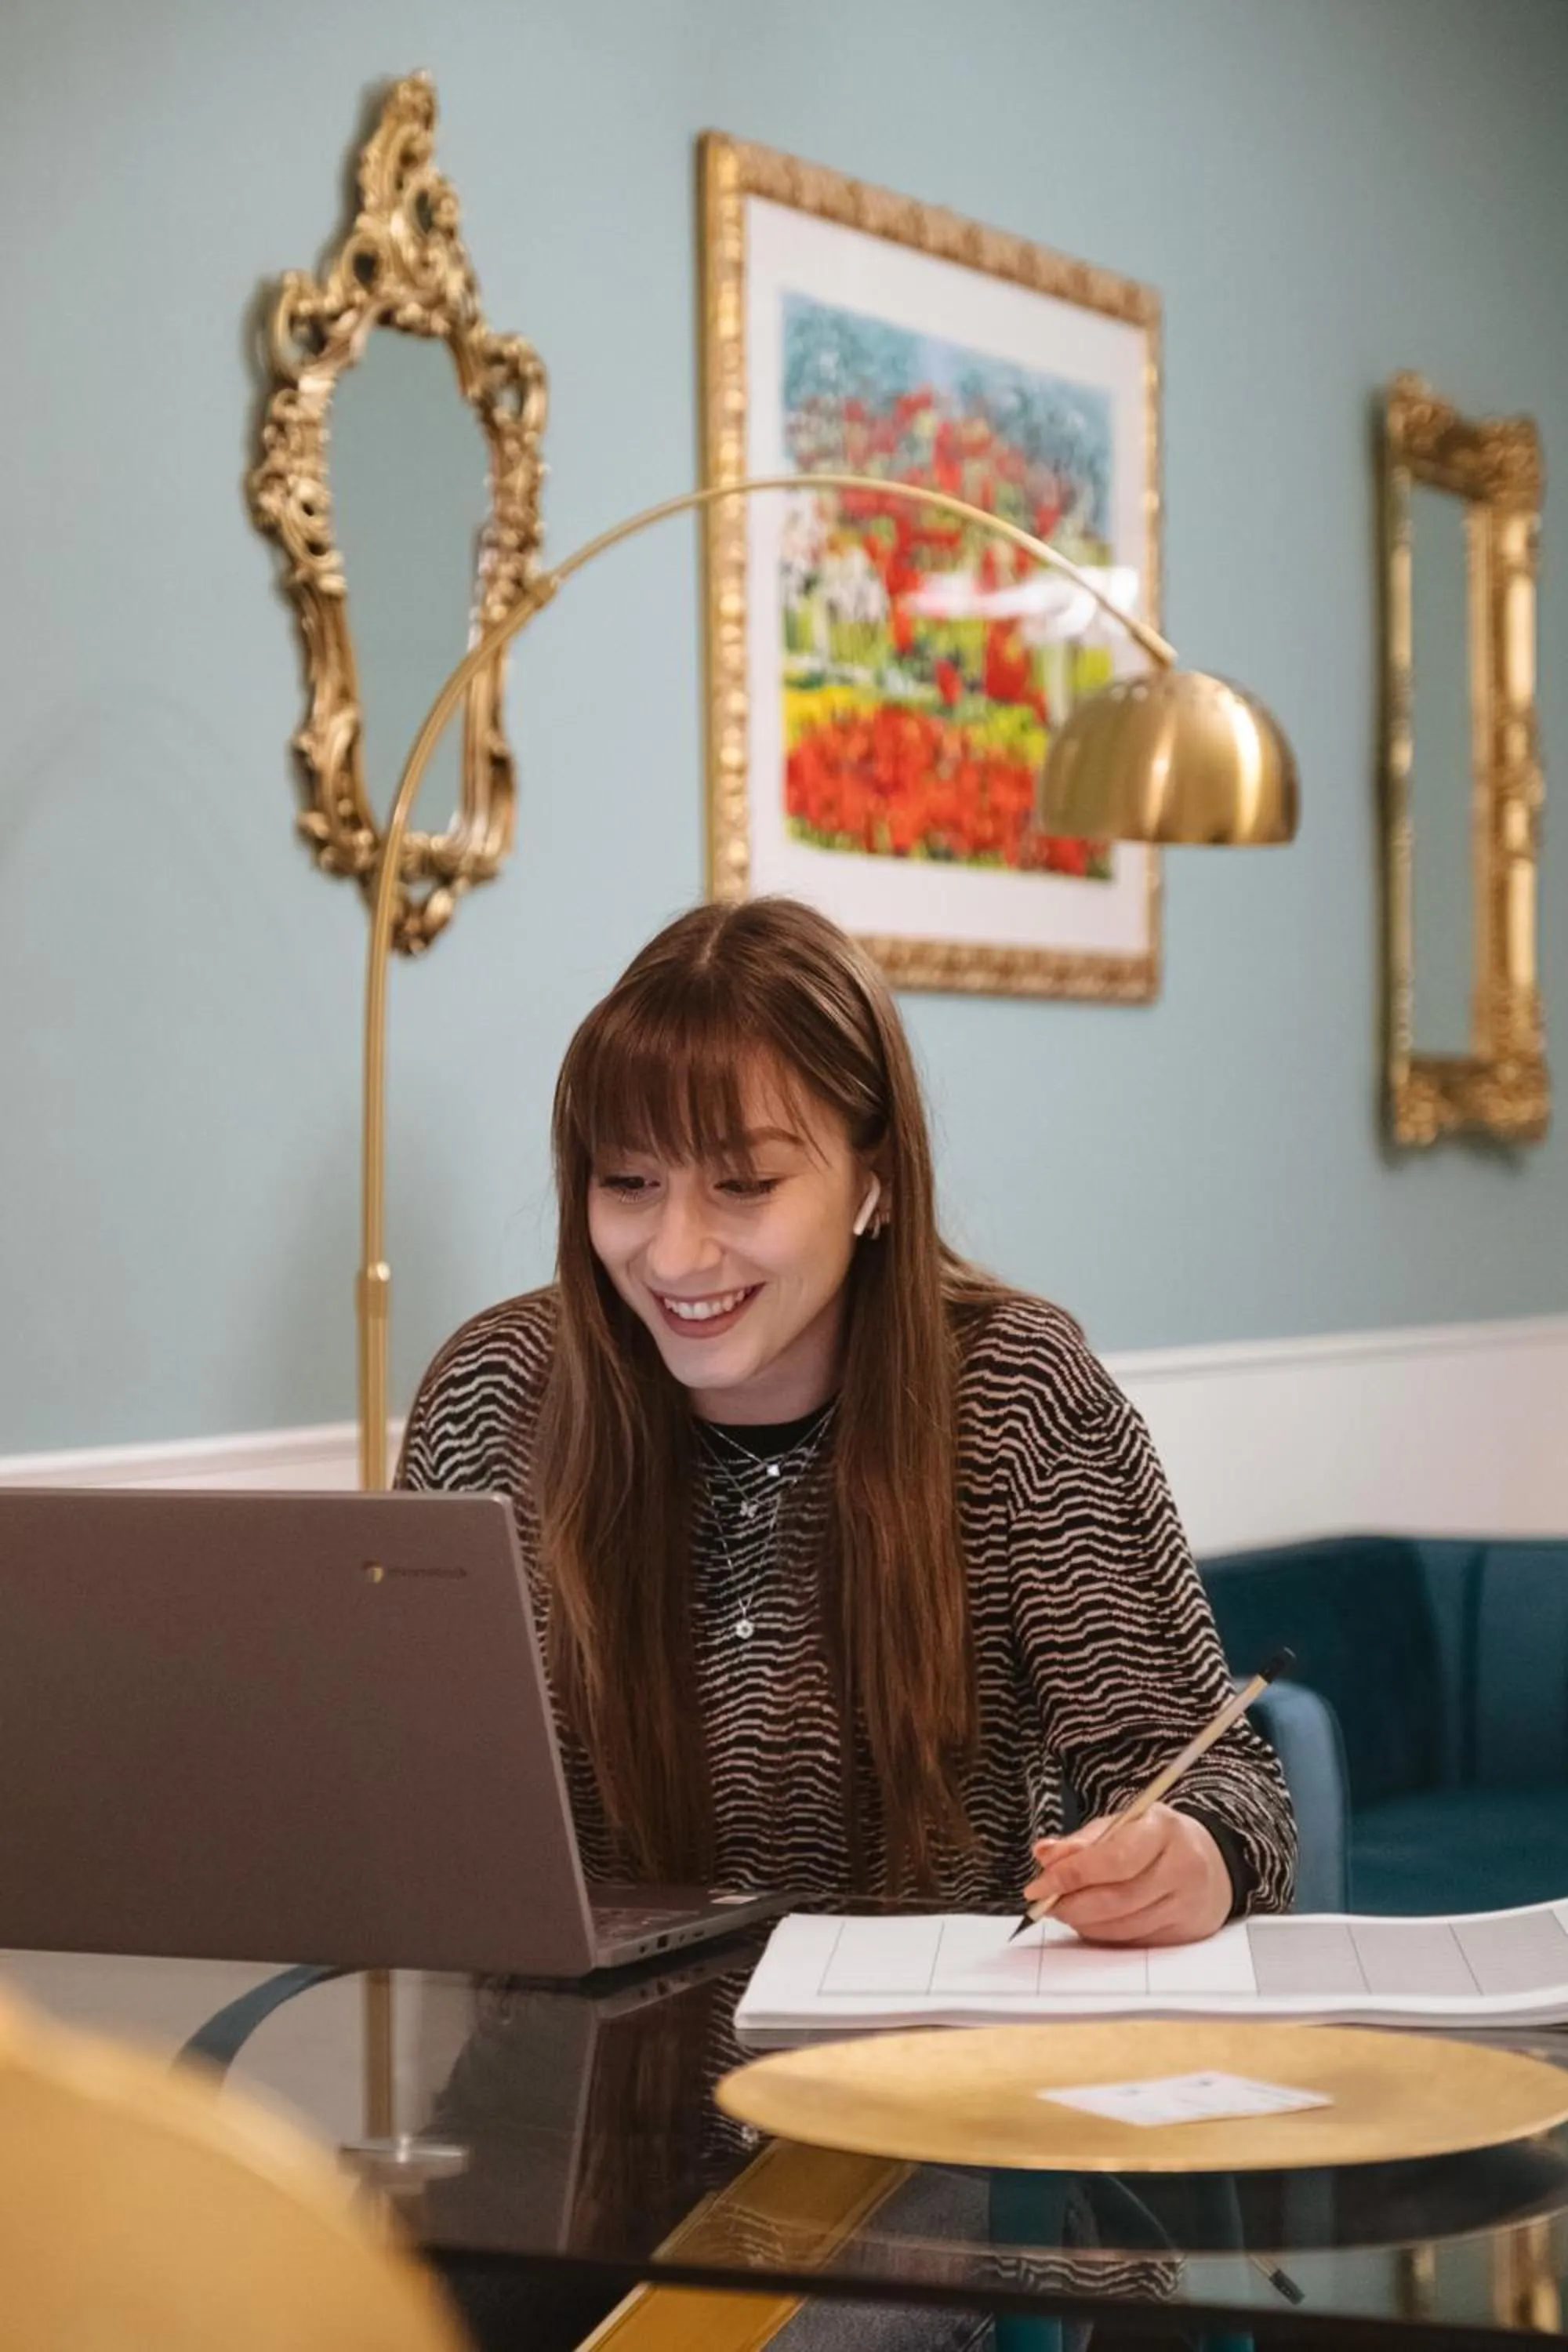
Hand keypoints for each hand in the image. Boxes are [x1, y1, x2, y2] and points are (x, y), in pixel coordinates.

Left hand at [1024, 1804, 1230, 1944]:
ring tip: (1066, 1911)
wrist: (1211, 1862)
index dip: (1071, 1876)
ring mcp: (1188, 1904)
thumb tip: (1044, 1854)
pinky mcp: (1186, 1933)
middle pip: (1116, 1899)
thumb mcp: (1121, 1825)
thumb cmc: (1154, 1840)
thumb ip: (1082, 1841)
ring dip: (1085, 1923)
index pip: (1113, 1859)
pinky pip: (1134, 1941)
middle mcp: (1182, 1867)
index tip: (1036, 1887)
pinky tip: (1093, 1922)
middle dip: (1072, 1905)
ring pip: (1123, 1926)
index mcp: (1163, 1829)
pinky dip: (1105, 1935)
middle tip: (1045, 1905)